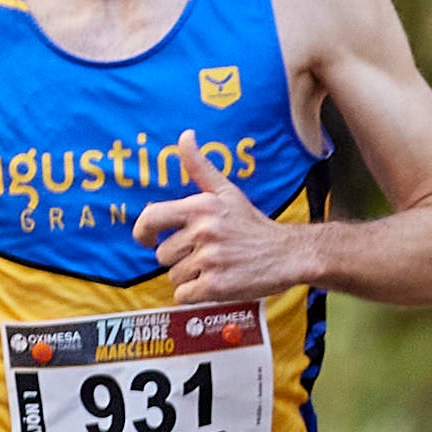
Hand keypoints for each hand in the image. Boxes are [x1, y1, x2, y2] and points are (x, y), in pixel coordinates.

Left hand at [135, 132, 307, 303]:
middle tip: (206, 254)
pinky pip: (184, 295)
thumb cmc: (252, 225)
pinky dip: (195, 295)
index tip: (148, 240)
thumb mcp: (227, 192)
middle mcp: (203, 232)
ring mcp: (209, 260)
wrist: (288, 254)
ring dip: (190, 278)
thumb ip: (200, 166)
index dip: (142, 233)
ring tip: (215, 268)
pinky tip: (216, 283)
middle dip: (179, 259)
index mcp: (200, 207)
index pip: (150, 219)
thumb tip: (185, 135)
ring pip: (173, 277)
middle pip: (162, 255)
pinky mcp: (216, 286)